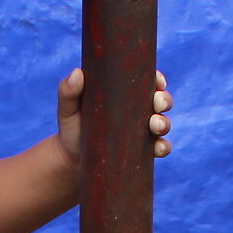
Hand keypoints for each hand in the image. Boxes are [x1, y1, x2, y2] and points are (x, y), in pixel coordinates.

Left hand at [52, 67, 172, 164]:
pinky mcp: (143, 151)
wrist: (72, 158)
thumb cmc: (72, 126)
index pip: (147, 81)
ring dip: (164, 123)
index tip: (157, 81)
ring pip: (163, 123)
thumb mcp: (67, 108)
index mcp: (125, 92)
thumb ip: (68, 91)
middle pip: (161, 100)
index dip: (157, 79)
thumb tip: (77, 73)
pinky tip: (158, 147)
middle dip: (164, 100)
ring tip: (154, 125)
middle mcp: (138, 110)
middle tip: (156, 103)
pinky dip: (164, 147)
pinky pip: (161, 148)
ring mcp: (143, 131)